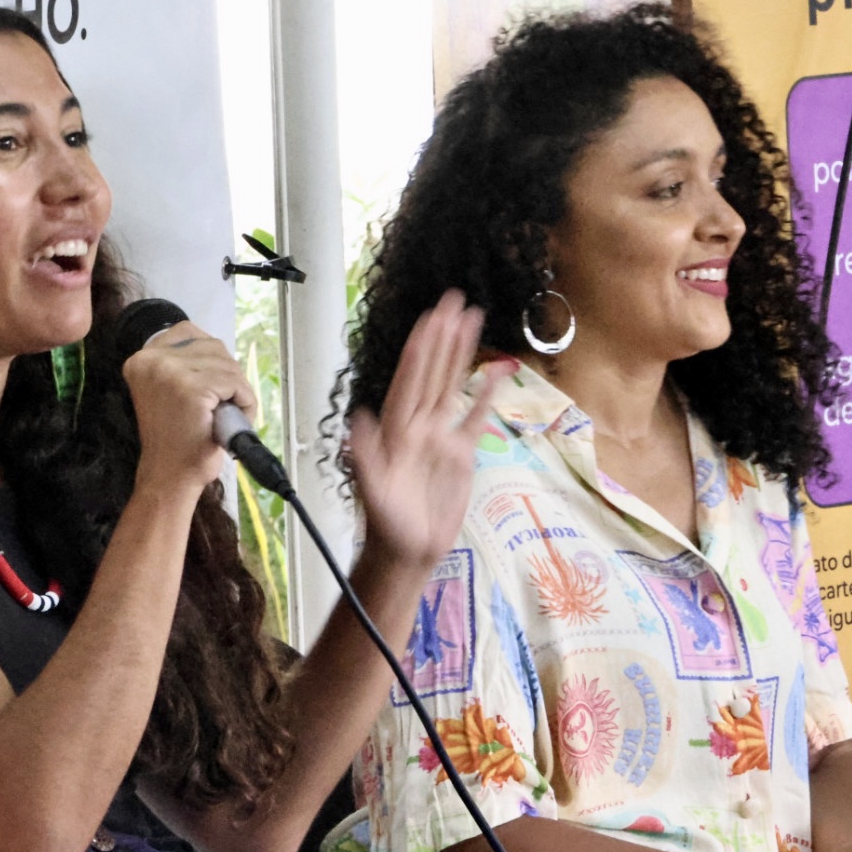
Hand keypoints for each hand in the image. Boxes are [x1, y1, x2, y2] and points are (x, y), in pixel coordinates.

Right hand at [123, 321, 255, 494]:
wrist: (169, 477)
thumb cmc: (174, 439)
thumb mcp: (167, 390)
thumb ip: (182, 365)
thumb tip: (214, 349)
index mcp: (141, 359)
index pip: (189, 332)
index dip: (209, 358)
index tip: (208, 386)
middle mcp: (151, 360)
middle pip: (212, 346)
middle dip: (226, 375)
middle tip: (220, 406)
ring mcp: (171, 373)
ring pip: (228, 365)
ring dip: (237, 391)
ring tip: (225, 416)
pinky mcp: (193, 390)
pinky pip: (236, 384)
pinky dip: (244, 402)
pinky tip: (232, 420)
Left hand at [346, 290, 504, 568]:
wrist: (407, 552)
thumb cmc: (385, 525)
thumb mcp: (371, 491)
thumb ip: (364, 456)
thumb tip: (357, 420)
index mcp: (396, 429)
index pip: (410, 378)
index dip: (421, 348)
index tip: (431, 317)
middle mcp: (417, 425)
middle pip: (432, 371)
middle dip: (442, 336)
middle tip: (454, 300)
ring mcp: (440, 437)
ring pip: (451, 384)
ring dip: (460, 353)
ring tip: (472, 319)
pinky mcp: (460, 455)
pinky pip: (475, 417)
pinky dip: (484, 394)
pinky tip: (494, 371)